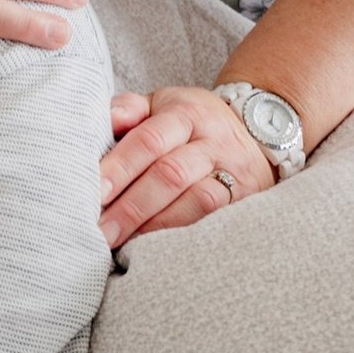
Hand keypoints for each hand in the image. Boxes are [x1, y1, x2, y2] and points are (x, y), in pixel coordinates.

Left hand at [101, 87, 276, 241]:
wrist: (258, 131)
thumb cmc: (194, 123)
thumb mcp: (163, 104)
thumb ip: (130, 110)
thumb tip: (107, 120)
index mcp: (185, 113)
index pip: (149, 140)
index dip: (121, 167)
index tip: (95, 193)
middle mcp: (212, 141)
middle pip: (171, 174)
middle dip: (132, 206)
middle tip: (101, 231)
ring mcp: (234, 172)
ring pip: (197, 200)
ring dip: (157, 225)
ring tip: (124, 243)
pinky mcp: (247, 199)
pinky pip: (215, 220)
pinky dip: (184, 235)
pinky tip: (158, 248)